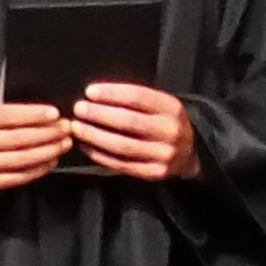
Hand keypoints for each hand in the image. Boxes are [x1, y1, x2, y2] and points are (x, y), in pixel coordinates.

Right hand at [0, 95, 68, 193]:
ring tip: (65, 143)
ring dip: (47, 152)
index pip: (8, 116)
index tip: (56, 113)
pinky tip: (51, 160)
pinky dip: (38, 170)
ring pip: (20, 160)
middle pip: (18, 139)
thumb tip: (36, 89)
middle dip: (48, 134)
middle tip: (68, 128)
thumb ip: (3, 98)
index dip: (34, 115)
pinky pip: (16, 177)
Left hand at [68, 79, 200, 181]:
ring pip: (122, 145)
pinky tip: (86, 145)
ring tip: (76, 127)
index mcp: (172, 109)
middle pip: (129, 121)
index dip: (112, 94)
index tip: (90, 92)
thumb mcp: (161, 106)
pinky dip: (99, 155)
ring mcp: (163, 154)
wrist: (190, 153)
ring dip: (94, 135)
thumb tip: (96, 95)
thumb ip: (136, 101)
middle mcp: (170, 131)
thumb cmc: (165, 123)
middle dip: (99, 114)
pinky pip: (121, 164)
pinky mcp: (154, 173)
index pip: (139, 97)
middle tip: (78, 109)